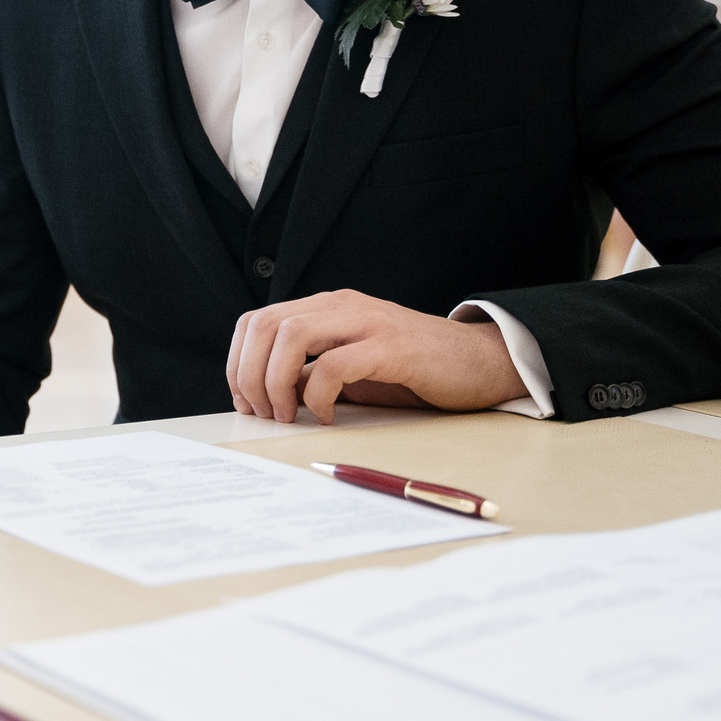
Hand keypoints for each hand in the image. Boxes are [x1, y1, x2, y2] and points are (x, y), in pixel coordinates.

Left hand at [226, 291, 529, 424]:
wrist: (481, 362)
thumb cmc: (415, 370)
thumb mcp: (352, 370)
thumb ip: (312, 372)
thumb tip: (269, 395)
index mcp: (327, 307)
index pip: (257, 321)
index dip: (238, 362)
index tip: (245, 401)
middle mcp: (342, 306)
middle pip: (266, 324)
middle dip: (249, 374)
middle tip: (262, 413)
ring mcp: (367, 322)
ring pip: (292, 335)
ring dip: (276, 381)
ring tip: (288, 414)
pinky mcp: (391, 347)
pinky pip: (334, 364)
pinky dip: (318, 394)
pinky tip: (327, 415)